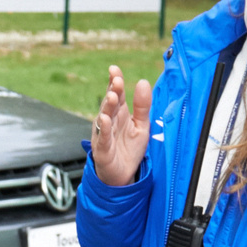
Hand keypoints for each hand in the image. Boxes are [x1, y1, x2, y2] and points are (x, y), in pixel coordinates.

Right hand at [92, 64, 152, 186]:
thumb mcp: (141, 125)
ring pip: (104, 118)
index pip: (116, 94)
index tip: (114, 69)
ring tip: (112, 96)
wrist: (123, 176)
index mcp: (119, 114)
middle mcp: (109, 121)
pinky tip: (105, 119)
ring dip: (107, 107)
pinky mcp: (103, 150)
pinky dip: (104, 128)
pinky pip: (103, 137)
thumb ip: (142, 105)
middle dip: (113, 91)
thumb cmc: (130, 149)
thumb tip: (143, 81)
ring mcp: (104, 135)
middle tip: (116, 80)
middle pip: (110, 104)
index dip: (115, 81)